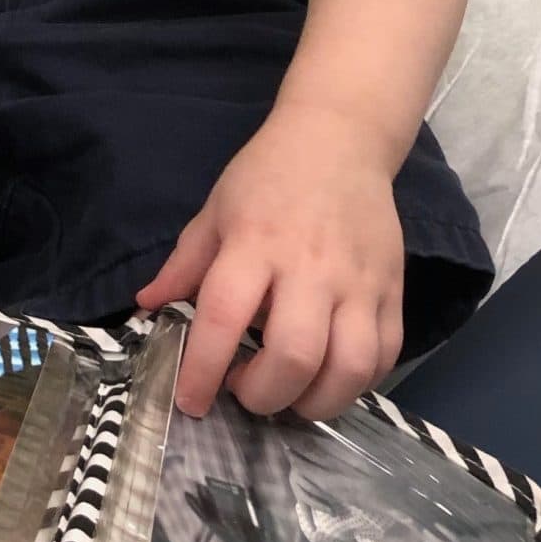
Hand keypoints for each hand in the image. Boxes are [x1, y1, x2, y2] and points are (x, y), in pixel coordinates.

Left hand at [135, 116, 404, 423]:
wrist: (340, 139)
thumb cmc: (268, 176)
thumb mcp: (216, 211)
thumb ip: (184, 265)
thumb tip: (147, 308)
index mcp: (255, 243)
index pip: (225, 317)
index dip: (203, 370)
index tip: (192, 402)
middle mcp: (311, 267)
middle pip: (294, 356)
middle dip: (264, 396)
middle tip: (246, 391)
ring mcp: (359, 281)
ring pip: (348, 367)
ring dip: (315, 402)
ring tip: (291, 394)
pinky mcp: (393, 288)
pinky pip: (384, 356)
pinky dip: (357, 384)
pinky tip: (329, 377)